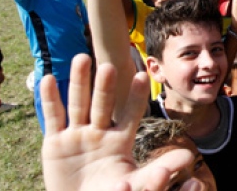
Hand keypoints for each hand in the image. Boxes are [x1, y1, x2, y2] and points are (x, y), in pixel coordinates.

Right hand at [41, 54, 198, 190]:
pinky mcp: (54, 144)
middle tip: (111, 65)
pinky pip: (53, 117)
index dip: (136, 96)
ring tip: (82, 58)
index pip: (131, 113)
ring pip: (78, 103)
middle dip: (106, 86)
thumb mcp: (136, 183)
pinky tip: (48, 78)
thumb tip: (188, 156)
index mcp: (121, 140)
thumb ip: (159, 170)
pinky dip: (50, 98)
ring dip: (79, 81)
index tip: (143, 76)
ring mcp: (77, 135)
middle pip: (103, 103)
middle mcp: (99, 132)